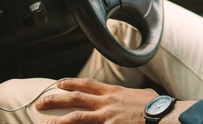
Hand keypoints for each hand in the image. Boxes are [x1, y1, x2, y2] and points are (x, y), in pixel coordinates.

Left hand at [35, 78, 156, 123]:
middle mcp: (106, 102)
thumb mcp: (140, 94)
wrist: (161, 114)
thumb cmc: (154, 105)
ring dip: (59, 121)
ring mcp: (106, 116)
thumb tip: (130, 95)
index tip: (59, 84)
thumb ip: (129, 94)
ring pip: (77, 117)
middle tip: (40, 102)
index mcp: (113, 92)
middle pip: (76, 99)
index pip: (87, 84)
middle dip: (56, 100)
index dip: (71, 83)